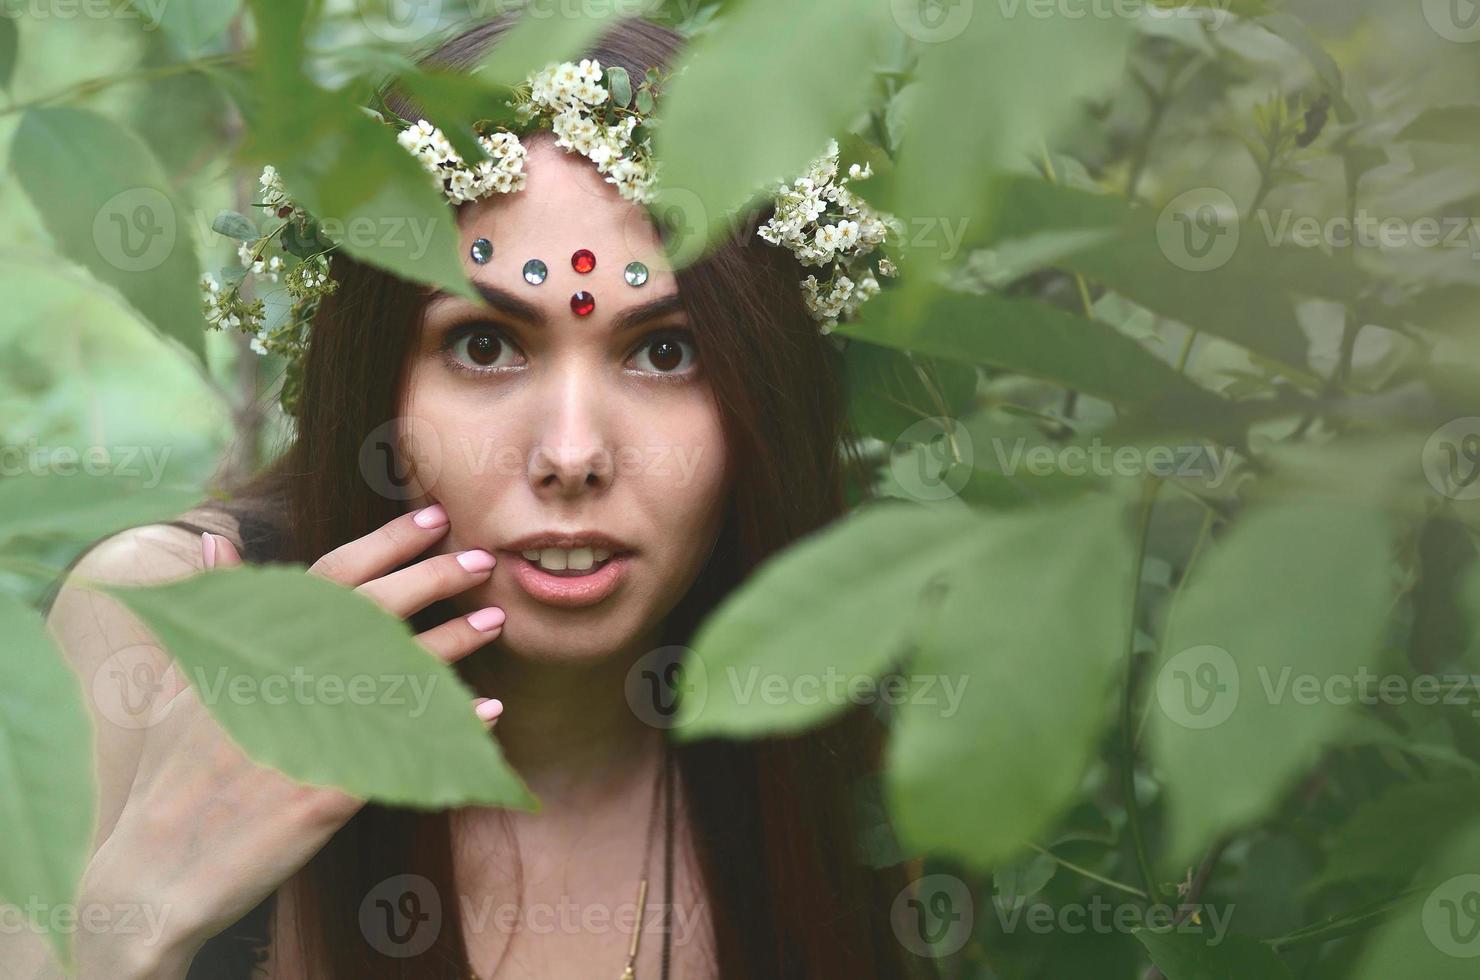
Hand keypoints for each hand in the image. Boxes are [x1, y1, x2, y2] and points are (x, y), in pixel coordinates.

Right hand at [76, 505, 505, 977]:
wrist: (154, 873)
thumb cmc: (173, 772)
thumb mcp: (186, 681)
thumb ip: (215, 608)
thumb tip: (218, 540)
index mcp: (250, 649)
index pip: (330, 577)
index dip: (386, 544)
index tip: (434, 518)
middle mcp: (280, 681)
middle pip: (373, 612)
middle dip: (433, 579)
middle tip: (482, 560)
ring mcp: (305, 736)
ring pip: (395, 674)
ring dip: (452, 644)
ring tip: (495, 621)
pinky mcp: (325, 794)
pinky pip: (402, 748)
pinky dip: (447, 727)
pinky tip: (488, 710)